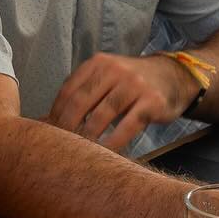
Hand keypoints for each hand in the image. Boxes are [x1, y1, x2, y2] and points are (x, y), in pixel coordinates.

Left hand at [47, 52, 198, 150]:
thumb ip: (81, 93)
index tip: (49, 135)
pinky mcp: (151, 101)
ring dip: (88, 138)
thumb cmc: (131, 82)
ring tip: (80, 153)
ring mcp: (134, 84)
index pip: (68, 91)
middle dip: (67, 128)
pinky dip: (113, 143)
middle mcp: (115, 70)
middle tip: (61, 148)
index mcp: (98, 63)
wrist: (174, 76)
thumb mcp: (106, 78)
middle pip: (81, 103)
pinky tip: (106, 153)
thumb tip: (44, 120)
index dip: (56, 115)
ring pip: (102, 116)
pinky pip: (127, 126)